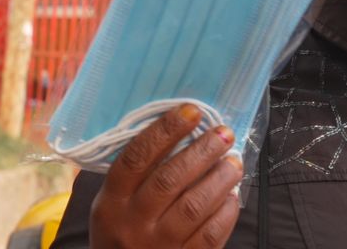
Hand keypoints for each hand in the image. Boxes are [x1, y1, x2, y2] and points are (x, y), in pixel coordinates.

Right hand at [89, 103, 243, 247]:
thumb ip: (139, 173)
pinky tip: (232, 197)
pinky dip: (225, 212)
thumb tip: (181, 131)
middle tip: (224, 133)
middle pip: (169, 179)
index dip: (165, 131)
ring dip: (220, 179)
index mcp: (112, 201)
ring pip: (193, 205)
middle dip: (202, 151)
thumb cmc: (124, 231)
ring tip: (234, 162)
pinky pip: (209, 234)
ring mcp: (157, 244)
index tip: (192, 111)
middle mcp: (131, 222)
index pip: (136, 158)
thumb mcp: (116, 204)